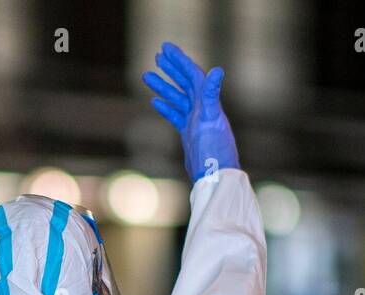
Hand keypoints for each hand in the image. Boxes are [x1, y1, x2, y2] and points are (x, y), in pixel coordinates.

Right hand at [143, 41, 239, 182]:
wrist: (214, 175)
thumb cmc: (215, 149)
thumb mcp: (212, 119)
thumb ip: (212, 94)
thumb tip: (218, 70)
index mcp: (207, 102)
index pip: (192, 74)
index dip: (180, 60)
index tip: (165, 48)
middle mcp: (202, 109)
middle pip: (185, 82)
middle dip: (172, 67)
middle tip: (157, 55)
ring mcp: (195, 121)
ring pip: (177, 97)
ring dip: (163, 86)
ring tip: (146, 75)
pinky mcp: (189, 133)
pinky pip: (176, 115)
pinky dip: (166, 107)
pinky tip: (155, 102)